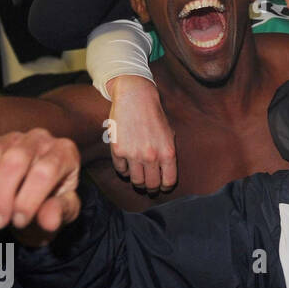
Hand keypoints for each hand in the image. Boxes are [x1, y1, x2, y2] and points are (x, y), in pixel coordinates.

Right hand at [0, 129, 80, 242]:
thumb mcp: (65, 209)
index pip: (45, 171)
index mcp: (64, 152)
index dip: (29, 199)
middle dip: (1, 196)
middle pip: (15, 160)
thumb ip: (60, 211)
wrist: (34, 194)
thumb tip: (49, 220)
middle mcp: (39, 138)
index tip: (19, 221)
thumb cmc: (53, 201)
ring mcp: (11, 137)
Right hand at [106, 75, 176, 193]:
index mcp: (168, 152)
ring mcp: (133, 154)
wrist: (136, 99)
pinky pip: (121, 170)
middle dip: (152, 189)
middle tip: (150, 188)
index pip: (168, 181)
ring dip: (138, 183)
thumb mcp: (170, 134)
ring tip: (139, 180)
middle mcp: (151, 156)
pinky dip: (125, 171)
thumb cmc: (155, 116)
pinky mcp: (118, 151)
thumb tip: (166, 173)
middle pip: (151, 185)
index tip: (163, 188)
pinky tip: (128, 167)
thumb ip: (168, 153)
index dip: (165, 188)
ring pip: (136, 181)